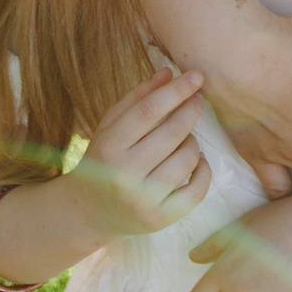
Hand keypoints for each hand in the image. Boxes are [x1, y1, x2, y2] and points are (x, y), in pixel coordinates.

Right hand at [69, 68, 212, 236]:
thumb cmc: (103, 160)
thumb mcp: (110, 126)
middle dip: (191, 110)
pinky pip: (196, 190)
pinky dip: (204, 170)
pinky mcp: (160, 219)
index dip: (176, 90)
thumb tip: (169, 72)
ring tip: (185, 138)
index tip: (197, 76)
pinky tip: (196, 161)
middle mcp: (123, 176)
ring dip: (193, 141)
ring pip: (187, 159)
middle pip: (172, 133)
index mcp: (108, 147)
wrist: (87, 212)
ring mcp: (142, 201)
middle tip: (198, 99)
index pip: (149, 111)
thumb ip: (138, 98)